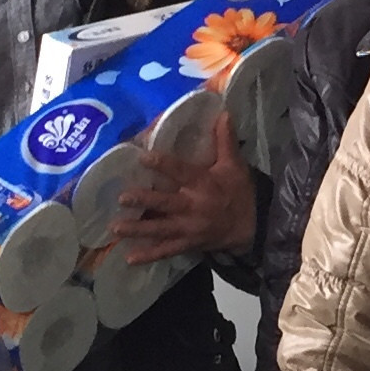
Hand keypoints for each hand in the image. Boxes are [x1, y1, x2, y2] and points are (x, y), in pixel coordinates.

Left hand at [114, 117, 256, 263]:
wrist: (254, 226)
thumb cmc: (240, 192)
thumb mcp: (235, 165)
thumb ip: (225, 140)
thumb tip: (223, 112)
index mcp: (203, 183)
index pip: (180, 172)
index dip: (162, 164)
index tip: (142, 157)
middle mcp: (194, 206)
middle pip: (165, 203)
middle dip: (144, 200)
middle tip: (122, 197)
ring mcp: (190, 228)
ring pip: (161, 229)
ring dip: (138, 229)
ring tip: (116, 228)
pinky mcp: (188, 243)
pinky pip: (167, 250)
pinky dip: (149, 255)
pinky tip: (129, 258)